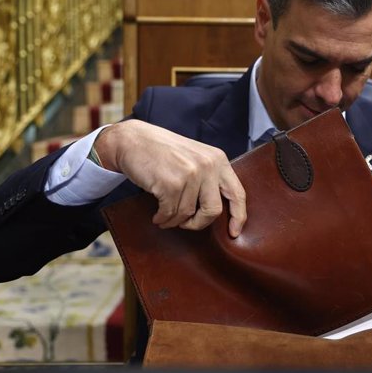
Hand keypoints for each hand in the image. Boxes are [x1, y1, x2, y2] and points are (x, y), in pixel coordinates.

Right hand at [95, 120, 246, 236]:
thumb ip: (210, 177)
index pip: (237, 193)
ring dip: (174, 220)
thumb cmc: (162, 151)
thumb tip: (218, 211)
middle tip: (186, 224)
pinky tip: (157, 215)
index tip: (234, 232)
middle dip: (199, 223)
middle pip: (214, 210)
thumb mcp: (195, 157)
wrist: (133, 139)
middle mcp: (208, 165)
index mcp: (218, 159)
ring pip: (188, 214)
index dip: (238, 216)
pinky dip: (163, 219)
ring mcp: (190, 174)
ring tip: (164, 215)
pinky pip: (171, 214)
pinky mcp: (171, 184)